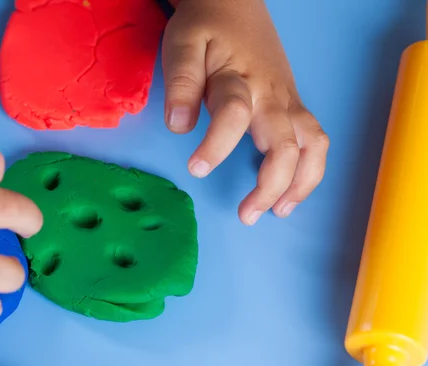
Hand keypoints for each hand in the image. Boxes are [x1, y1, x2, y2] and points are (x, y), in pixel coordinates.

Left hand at [162, 0, 328, 224]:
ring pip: (312, 145)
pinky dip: (310, 169)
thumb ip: (181, 82)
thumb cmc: (206, 26)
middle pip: (286, 144)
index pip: (234, 115)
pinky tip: (293, 191)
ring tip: (277, 212)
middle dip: (270, 185)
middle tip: (245, 215)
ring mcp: (288, 100)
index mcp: (240, 78)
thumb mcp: (183, 44)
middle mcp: (272, 94)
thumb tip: (179, 125)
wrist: (235, 3)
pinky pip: (315, 140)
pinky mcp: (294, 104)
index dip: (215, 145)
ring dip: (301, 183)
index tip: (195, 169)